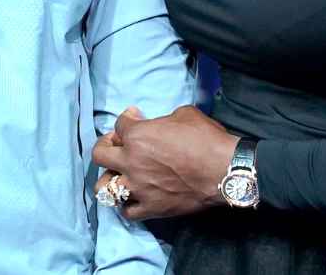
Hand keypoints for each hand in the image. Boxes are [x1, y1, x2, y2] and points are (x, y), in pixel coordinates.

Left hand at [91, 105, 238, 220]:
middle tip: (117, 144)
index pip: (119, 125)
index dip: (127, 119)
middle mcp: (131, 162)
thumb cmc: (206, 138)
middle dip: (105, 145)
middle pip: (99, 155)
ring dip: (109, 178)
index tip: (134, 118)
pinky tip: (133, 197)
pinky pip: (126, 211)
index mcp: (137, 136)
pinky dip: (126, 204)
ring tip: (119, 175)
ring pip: (104, 187)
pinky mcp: (151, 208)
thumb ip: (162, 119)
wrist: (225, 171)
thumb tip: (156, 124)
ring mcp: (138, 188)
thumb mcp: (184, 114)